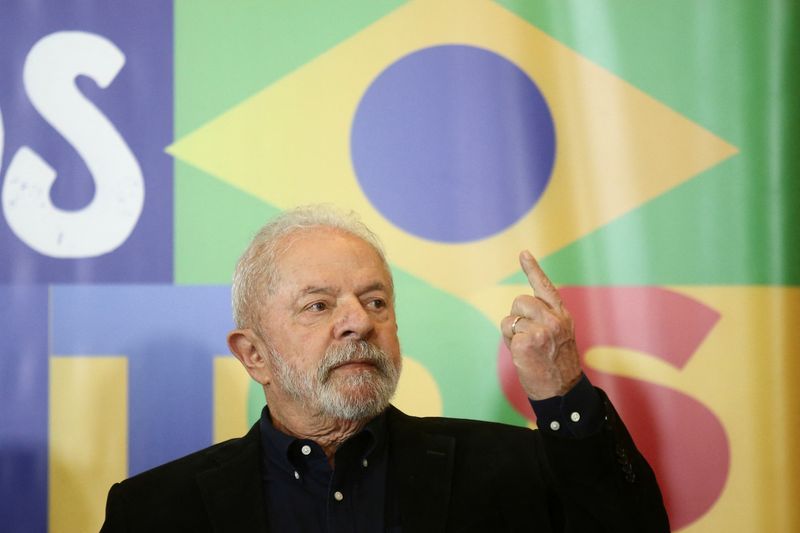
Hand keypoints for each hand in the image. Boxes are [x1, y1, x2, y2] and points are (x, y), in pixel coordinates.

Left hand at [501, 250, 581, 399]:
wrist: (562, 392)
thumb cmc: (557, 365)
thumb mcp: (559, 336)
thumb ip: (545, 318)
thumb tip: (520, 310)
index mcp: (562, 316)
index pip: (546, 287)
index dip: (533, 269)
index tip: (523, 253)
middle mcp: (554, 320)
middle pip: (520, 301)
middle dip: (518, 317)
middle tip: (529, 338)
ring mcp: (541, 330)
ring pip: (510, 318)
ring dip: (512, 333)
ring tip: (528, 349)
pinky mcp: (526, 342)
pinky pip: (507, 333)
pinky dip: (510, 345)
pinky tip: (524, 357)